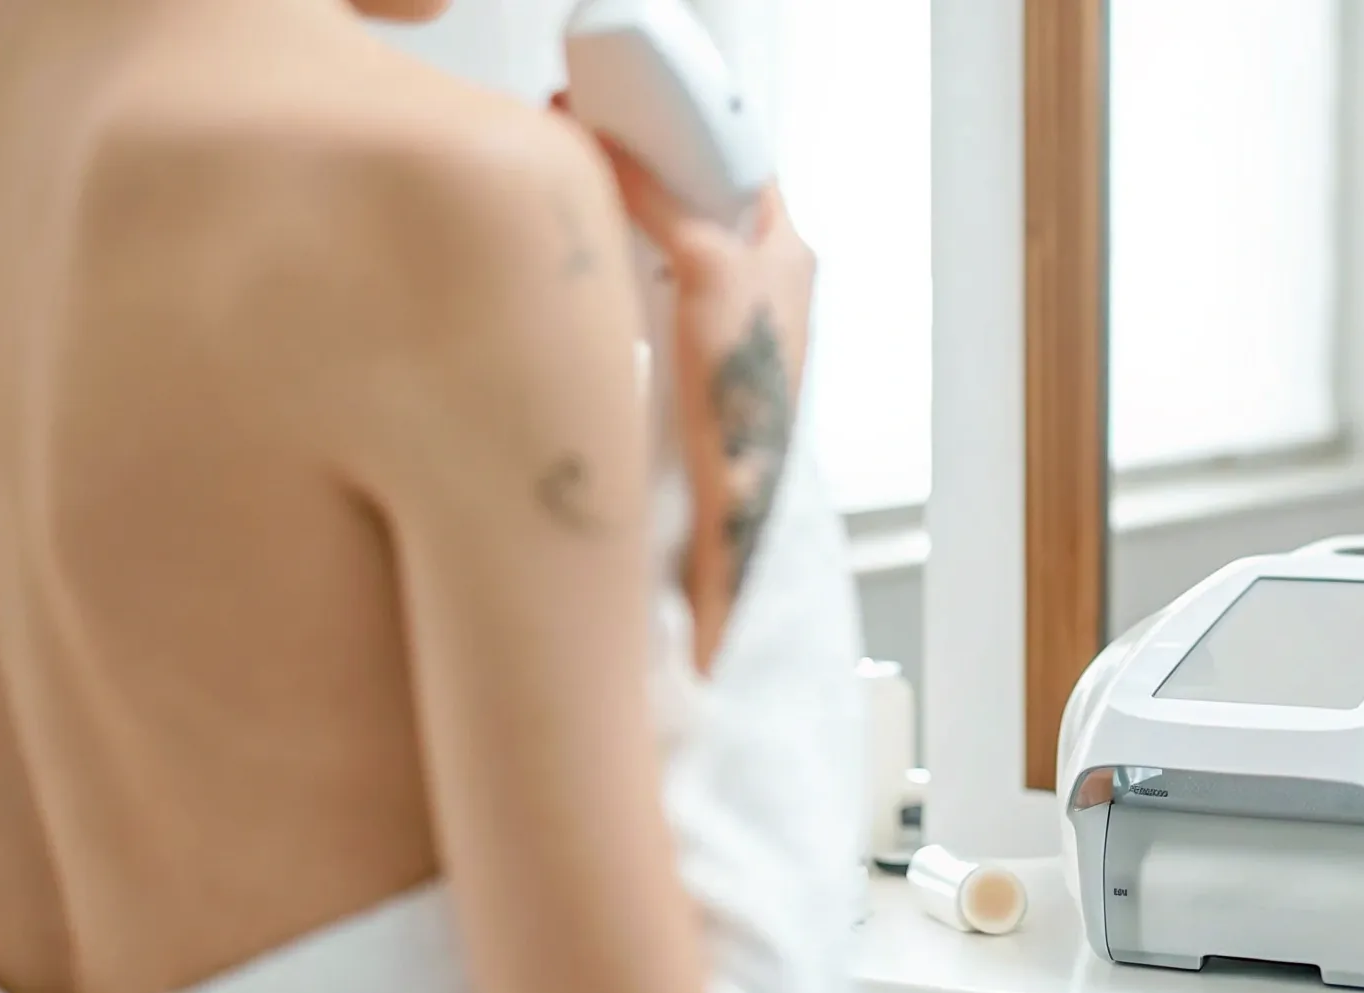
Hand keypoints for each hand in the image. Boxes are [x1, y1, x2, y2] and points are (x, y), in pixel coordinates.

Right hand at [553, 93, 815, 673]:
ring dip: (620, 236)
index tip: (627, 112)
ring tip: (575, 217)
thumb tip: (611, 153)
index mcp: (788, 251)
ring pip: (663, 254)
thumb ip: (662, 204)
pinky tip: (583, 289)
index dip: (684, 131)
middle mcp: (761, 285)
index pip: (736, 162)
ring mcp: (722, 327)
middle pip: (694, 204)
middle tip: (585, 158)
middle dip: (639, 180)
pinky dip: (612, 287)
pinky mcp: (687, 367)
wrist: (729, 509)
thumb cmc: (747, 400)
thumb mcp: (708, 270)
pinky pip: (643, 304)